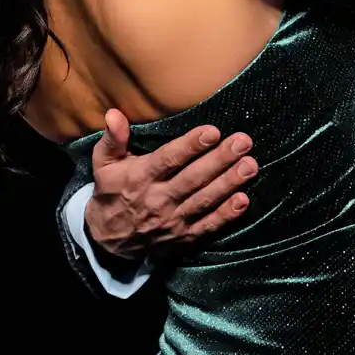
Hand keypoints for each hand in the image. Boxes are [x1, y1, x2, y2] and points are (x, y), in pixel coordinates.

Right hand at [84, 108, 256, 261]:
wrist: (108, 241)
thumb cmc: (111, 192)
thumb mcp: (104, 164)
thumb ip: (112, 139)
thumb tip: (114, 113)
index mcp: (141, 178)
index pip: (168, 160)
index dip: (190, 146)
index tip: (212, 131)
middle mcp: (158, 200)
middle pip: (193, 178)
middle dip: (220, 160)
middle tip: (243, 142)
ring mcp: (173, 221)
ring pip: (205, 200)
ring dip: (229, 184)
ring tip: (250, 166)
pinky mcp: (184, 238)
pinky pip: (208, 226)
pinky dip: (226, 216)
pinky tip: (243, 201)